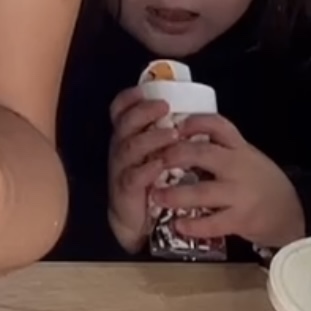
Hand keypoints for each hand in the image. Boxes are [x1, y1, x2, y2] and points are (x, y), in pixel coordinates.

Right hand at [107, 86, 171, 253]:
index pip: (119, 109)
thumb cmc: (151, 181)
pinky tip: (161, 164)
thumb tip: (190, 113)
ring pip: (131, 146)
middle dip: (144, 112)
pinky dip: (148, 169)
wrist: (137, 220)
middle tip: (164, 107)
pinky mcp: (125, 190)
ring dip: (152, 138)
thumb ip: (164, 135)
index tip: (147, 90)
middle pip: (125, 122)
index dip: (130, 98)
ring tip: (172, 134)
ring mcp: (121, 168)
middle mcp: (120, 147)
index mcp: (126, 135)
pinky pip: (134, 176)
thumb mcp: (154, 153)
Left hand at [153, 114, 305, 251]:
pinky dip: (193, 225)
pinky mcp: (240, 218)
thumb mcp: (242, 155)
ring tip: (156, 196)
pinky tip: (178, 224)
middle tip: (153, 161)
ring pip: (203, 192)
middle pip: (202, 154)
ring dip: (175, 194)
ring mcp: (239, 193)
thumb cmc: (256, 180)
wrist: (286, 211)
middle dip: (173, 156)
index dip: (193, 122)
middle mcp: (238, 166)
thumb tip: (174, 139)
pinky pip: (213, 223)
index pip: (217, 124)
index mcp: (238, 147)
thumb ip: (216, 147)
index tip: (173, 125)